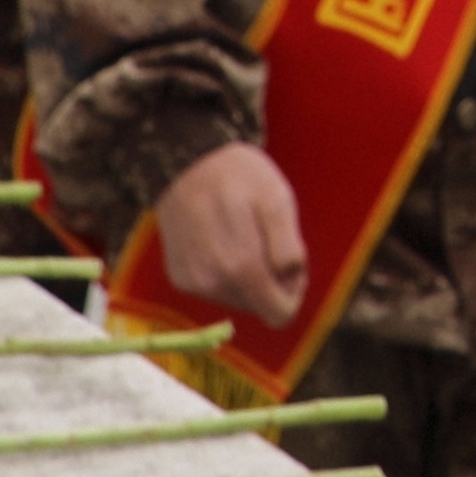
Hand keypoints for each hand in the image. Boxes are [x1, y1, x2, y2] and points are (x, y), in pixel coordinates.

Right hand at [151, 143, 310, 319]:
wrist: (185, 161)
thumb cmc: (239, 176)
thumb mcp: (277, 201)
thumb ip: (289, 248)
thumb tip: (290, 282)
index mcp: (242, 269)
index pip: (281, 315)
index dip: (294, 290)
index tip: (290, 262)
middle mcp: (213, 283)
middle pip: (260, 306)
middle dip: (271, 280)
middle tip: (266, 238)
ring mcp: (193, 282)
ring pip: (238, 298)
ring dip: (247, 274)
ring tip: (241, 233)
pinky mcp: (181, 277)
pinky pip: (216, 288)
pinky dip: (224, 269)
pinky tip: (220, 237)